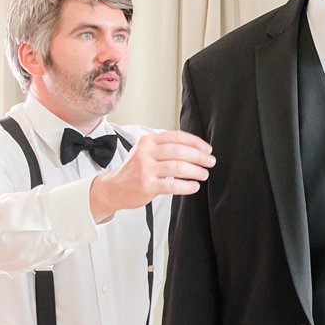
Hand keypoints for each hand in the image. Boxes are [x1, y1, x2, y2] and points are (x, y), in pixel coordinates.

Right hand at [90, 131, 213, 222]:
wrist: (113, 188)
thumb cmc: (135, 169)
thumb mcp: (146, 151)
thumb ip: (166, 147)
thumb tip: (198, 149)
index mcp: (148, 141)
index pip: (177, 137)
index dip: (196, 143)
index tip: (207, 150)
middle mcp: (145, 153)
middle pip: (180, 151)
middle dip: (200, 157)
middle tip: (210, 162)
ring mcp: (145, 169)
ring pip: (178, 167)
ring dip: (196, 171)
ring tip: (204, 174)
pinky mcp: (147, 185)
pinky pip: (172, 185)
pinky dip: (187, 186)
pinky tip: (194, 186)